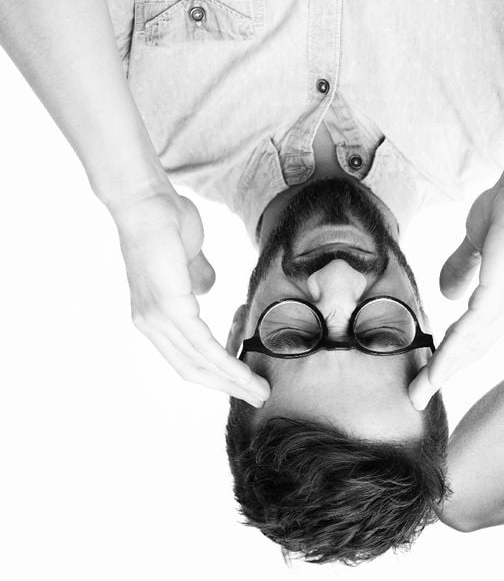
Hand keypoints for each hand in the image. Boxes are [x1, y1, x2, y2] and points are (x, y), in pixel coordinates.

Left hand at [109, 191, 268, 404]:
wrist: (147, 202)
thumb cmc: (165, 221)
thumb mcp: (188, 257)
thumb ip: (197, 277)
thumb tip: (207, 289)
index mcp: (154, 316)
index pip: (186, 356)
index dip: (215, 373)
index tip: (245, 382)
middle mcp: (151, 324)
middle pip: (191, 369)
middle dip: (227, 387)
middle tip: (258, 397)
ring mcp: (157, 318)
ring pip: (198, 363)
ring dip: (231, 381)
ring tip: (259, 391)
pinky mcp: (169, 308)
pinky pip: (202, 345)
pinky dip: (225, 363)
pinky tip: (244, 372)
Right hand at [410, 184, 503, 409]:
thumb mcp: (477, 248)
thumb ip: (462, 271)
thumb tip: (446, 295)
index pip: (478, 339)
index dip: (452, 358)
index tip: (429, 378)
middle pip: (474, 350)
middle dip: (443, 374)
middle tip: (416, 397)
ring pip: (469, 346)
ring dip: (442, 370)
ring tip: (419, 390)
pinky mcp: (501, 296)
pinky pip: (469, 330)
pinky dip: (451, 352)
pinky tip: (436, 369)